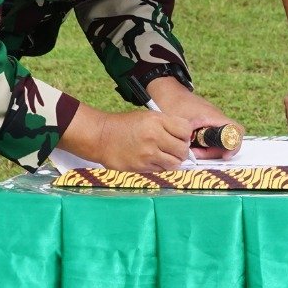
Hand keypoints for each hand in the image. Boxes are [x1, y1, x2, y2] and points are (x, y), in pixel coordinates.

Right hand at [70, 107, 191, 171]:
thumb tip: (186, 134)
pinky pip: (161, 170)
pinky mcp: (142, 167)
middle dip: (182, 150)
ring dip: (173, 161)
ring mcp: (148, 154)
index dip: (186, 135)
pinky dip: (162, 167)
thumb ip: (167, 124)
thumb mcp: (148, 116)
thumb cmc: (125, 125)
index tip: (182, 137)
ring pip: (174, 163)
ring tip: (166, 156)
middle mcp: (154, 136)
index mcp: (157, 120)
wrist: (101, 137)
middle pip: (182, 149)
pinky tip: (155, 160)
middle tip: (176, 149)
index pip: (186, 130)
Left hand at [146, 77, 242, 158]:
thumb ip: (189, 141)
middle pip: (229, 138)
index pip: (237, 131)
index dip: (234, 145)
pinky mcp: (206, 120)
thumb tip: (192, 156)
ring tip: (193, 151)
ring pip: (219, 137)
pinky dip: (205, 142)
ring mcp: (212, 119)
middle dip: (217, 150)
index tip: (224, 156)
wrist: (168, 92)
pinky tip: (192, 144)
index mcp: (215, 117)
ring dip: (210, 147)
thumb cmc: (174, 106)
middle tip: (200, 155)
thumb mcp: (181, 126)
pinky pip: (211, 134)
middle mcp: (217, 117)